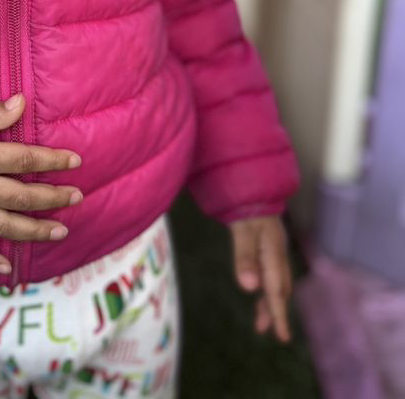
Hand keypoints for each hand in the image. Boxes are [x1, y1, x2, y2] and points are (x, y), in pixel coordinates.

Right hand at [0, 94, 81, 274]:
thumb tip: (22, 104)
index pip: (26, 159)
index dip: (53, 160)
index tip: (75, 161)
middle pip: (23, 197)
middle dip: (54, 197)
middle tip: (77, 197)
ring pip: (5, 226)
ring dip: (35, 230)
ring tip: (60, 230)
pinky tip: (7, 269)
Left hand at [229, 215, 292, 341]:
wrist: (254, 187)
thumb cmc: (247, 207)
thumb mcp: (241, 229)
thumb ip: (244, 257)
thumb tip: (249, 288)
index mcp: (273, 252)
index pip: (275, 289)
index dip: (278, 313)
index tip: (281, 336)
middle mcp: (279, 254)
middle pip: (280, 289)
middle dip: (275, 310)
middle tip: (266, 331)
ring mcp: (276, 250)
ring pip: (277, 282)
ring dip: (270, 301)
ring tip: (260, 321)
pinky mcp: (270, 246)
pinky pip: (272, 273)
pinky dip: (267, 287)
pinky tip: (259, 292)